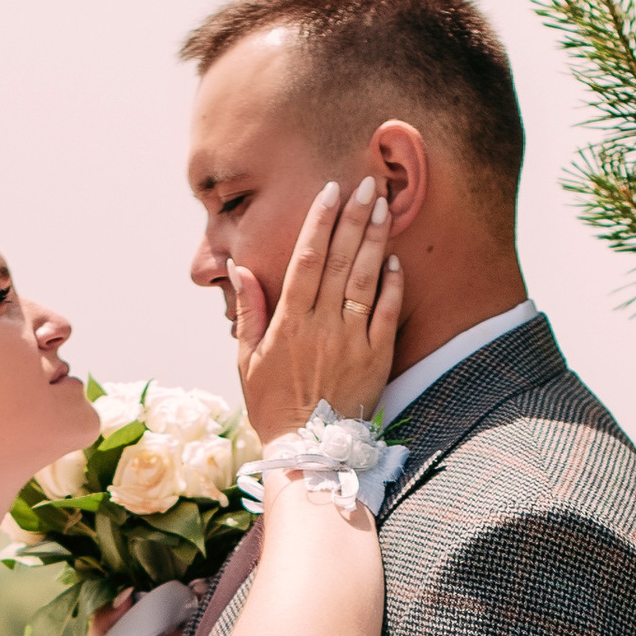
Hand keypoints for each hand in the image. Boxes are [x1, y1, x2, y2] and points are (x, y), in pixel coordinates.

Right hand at [231, 180, 403, 440]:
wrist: (310, 450)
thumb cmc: (273, 404)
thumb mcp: (247, 360)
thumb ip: (249, 311)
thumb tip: (241, 268)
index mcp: (289, 323)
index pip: (306, 259)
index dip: (319, 221)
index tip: (329, 191)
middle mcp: (322, 326)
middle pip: (340, 260)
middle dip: (353, 218)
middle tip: (366, 184)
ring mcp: (352, 340)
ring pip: (365, 279)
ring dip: (375, 240)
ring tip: (383, 207)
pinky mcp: (377, 357)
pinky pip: (386, 313)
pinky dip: (392, 284)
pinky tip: (395, 258)